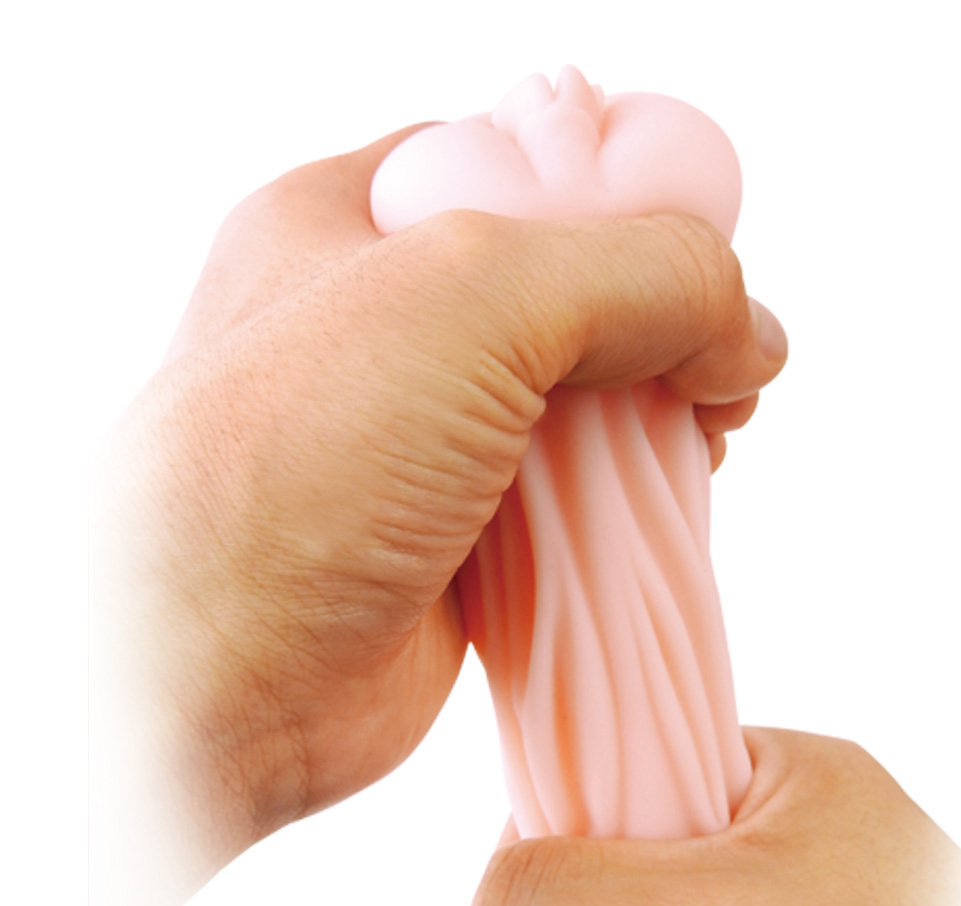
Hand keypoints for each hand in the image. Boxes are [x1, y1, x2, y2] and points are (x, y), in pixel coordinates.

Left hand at [91, 127, 786, 905]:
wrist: (212, 684)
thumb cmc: (287, 475)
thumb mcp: (467, 303)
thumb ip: (632, 277)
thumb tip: (748, 330)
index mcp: (346, 224)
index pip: (513, 164)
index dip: (618, 196)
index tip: (698, 250)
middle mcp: (380, 330)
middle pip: (563, 293)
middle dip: (657, 323)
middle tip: (718, 365)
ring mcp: (419, 443)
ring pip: (576, 405)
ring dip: (653, 420)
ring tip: (705, 438)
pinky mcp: (456, 541)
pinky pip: (570, 503)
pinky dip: (628, 505)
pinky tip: (666, 507)